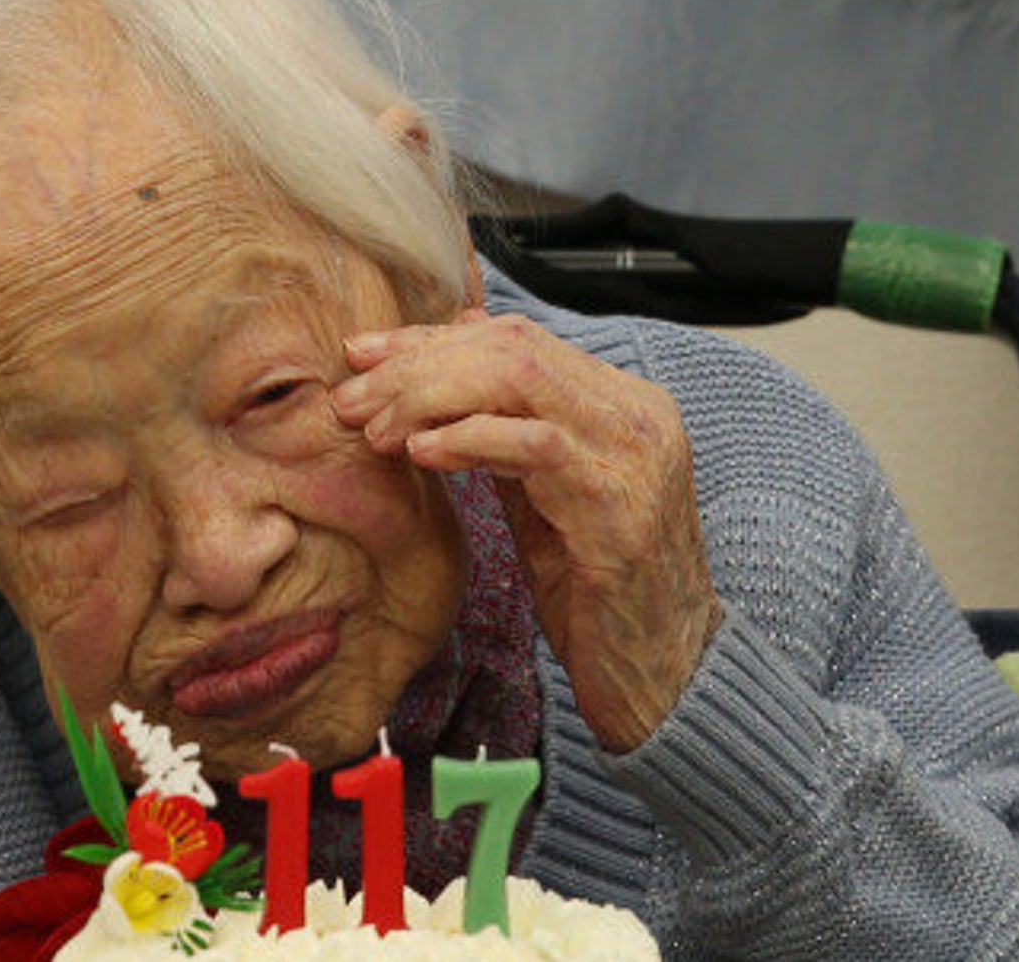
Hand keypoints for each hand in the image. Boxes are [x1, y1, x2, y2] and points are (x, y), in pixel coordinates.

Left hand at [331, 310, 722, 751]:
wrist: (665, 677)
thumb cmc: (600, 597)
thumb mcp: (542, 499)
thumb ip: (504, 436)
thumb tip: (442, 379)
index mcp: (621, 405)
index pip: (516, 340)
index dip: (431, 341)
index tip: (363, 356)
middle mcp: (637, 415)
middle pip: (511, 349)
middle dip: (418, 365)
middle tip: (353, 401)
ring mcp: (635, 455)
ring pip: (520, 379)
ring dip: (431, 396)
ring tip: (376, 430)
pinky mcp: (620, 506)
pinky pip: (535, 446)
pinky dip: (470, 439)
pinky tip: (423, 453)